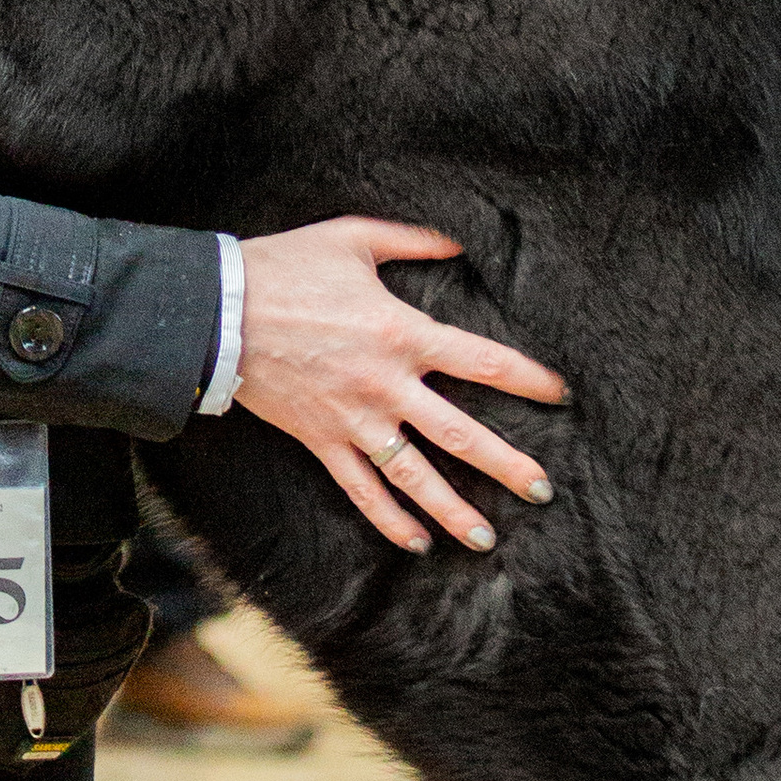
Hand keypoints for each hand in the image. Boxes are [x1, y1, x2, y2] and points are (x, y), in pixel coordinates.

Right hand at [232, 215, 566, 553]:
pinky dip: (389, 520)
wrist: (219, 310)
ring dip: (453, 509)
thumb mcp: (354, 238)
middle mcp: (387, 385)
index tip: (561, 396)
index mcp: (403, 333)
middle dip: (507, 465)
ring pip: (415, 476)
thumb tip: (460, 242)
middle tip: (543, 491)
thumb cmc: (286, 267)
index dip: (529, 380)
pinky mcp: (321, 441)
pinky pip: (361, 490)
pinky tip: (417, 543)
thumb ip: (413, 239)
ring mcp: (354, 420)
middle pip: (461, 434)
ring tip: (487, 538)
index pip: (484, 362)